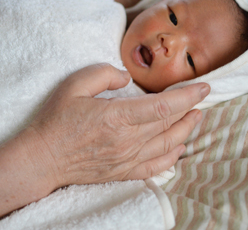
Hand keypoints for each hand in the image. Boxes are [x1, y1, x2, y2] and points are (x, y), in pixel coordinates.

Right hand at [21, 63, 208, 187]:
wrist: (42, 159)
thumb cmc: (56, 120)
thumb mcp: (74, 85)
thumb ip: (103, 74)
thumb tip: (126, 78)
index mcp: (117, 117)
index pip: (163, 106)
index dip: (188, 96)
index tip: (204, 87)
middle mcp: (127, 141)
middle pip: (170, 124)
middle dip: (190, 109)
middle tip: (202, 97)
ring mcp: (126, 159)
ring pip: (168, 144)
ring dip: (187, 130)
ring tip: (197, 117)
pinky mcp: (123, 172)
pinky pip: (156, 167)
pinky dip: (172, 157)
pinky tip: (179, 148)